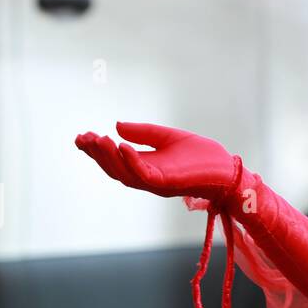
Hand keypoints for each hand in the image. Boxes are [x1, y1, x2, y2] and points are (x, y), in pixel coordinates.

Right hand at [75, 122, 241, 204]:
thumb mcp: (168, 137)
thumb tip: (117, 125)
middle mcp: (146, 177)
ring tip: (97, 139)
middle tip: (82, 138)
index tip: (82, 136)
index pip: (115, 160)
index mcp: (145, 167)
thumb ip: (144, 133)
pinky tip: (121, 146)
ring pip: (124, 172)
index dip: (97, 150)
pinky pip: (144, 174)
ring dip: (108, 156)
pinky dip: (131, 160)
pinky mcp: (167, 182)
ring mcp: (155, 182)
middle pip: (114, 168)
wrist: (225, 170)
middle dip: (97, 154)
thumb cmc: (201, 156)